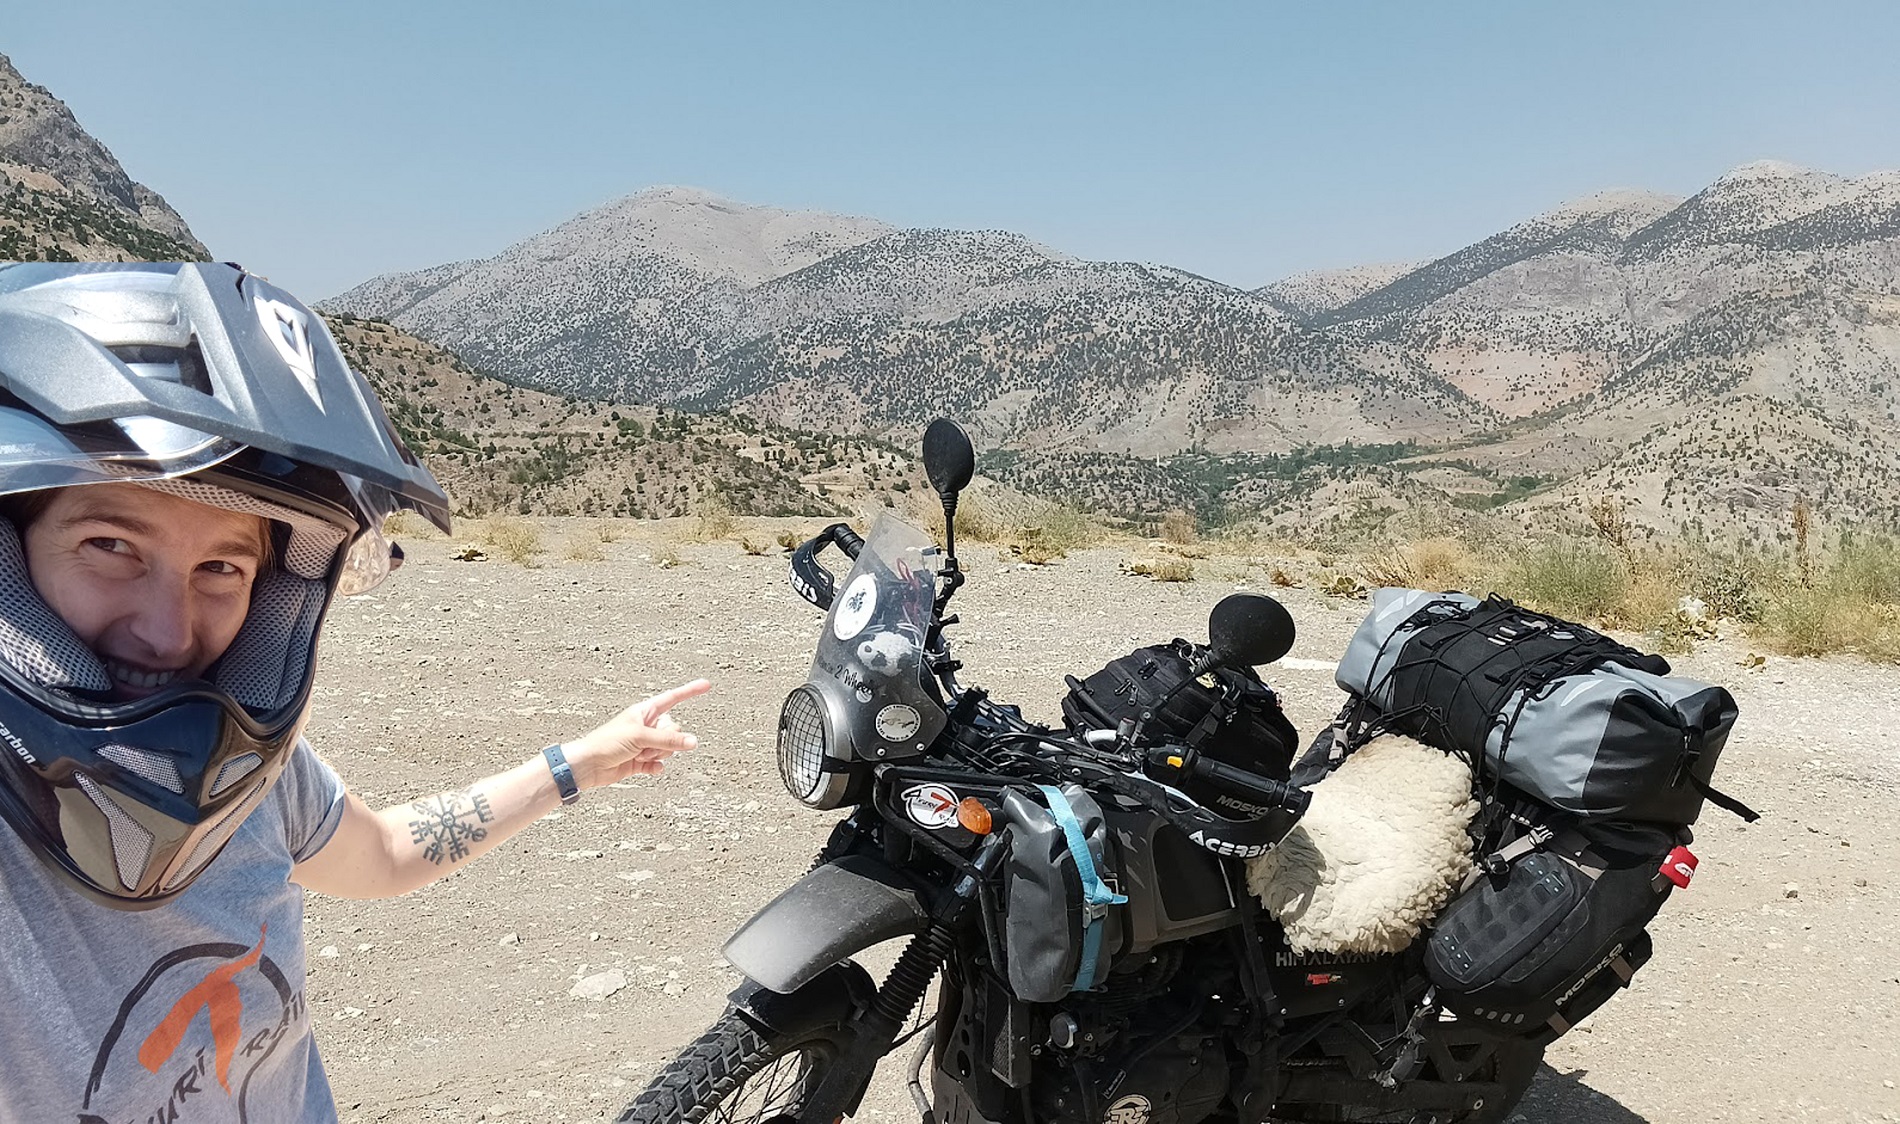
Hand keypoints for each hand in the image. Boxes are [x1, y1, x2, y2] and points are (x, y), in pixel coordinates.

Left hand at [563, 679, 710, 788]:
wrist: (589, 765)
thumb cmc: (606, 742)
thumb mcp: (640, 737)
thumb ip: (669, 741)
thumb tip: (693, 742)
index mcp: (645, 711)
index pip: (673, 698)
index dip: (690, 691)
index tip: (706, 685)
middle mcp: (647, 725)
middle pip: (674, 730)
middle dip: (665, 741)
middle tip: (646, 745)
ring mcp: (645, 744)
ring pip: (669, 749)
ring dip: (657, 754)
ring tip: (639, 755)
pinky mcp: (642, 761)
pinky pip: (660, 763)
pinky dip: (655, 766)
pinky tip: (645, 767)